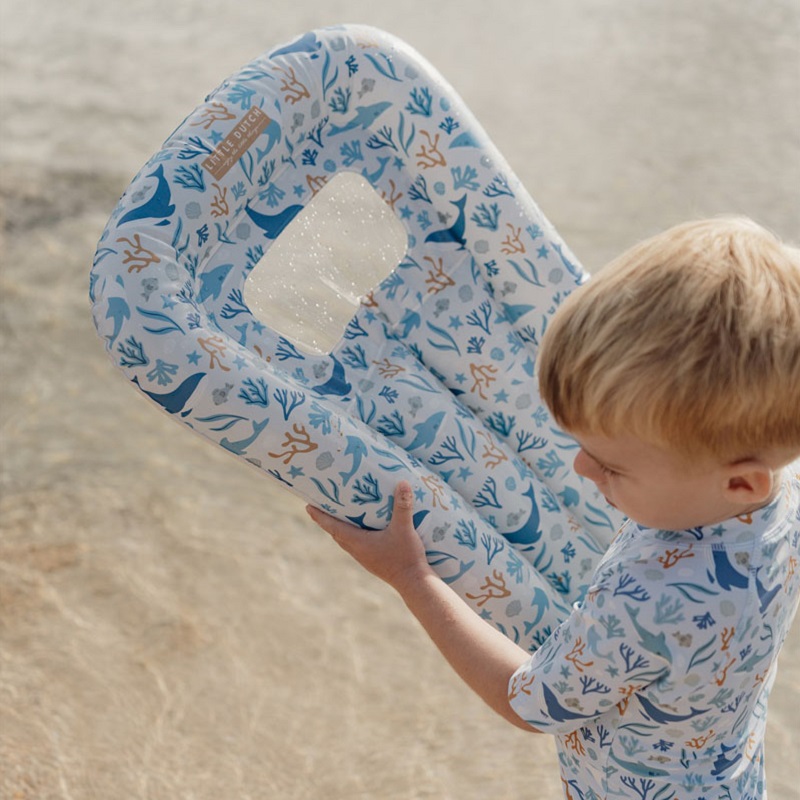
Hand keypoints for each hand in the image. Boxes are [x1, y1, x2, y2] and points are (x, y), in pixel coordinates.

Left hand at [306, 481, 433, 591]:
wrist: (414, 582)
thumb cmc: (406, 556)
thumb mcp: (405, 528)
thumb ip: (403, 506)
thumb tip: (403, 482)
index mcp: (358, 542)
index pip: (333, 527)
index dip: (320, 516)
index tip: (307, 507)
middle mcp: (357, 550)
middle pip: (336, 533)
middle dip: (327, 520)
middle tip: (322, 505)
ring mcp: (364, 557)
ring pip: (345, 540)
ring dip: (339, 528)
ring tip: (339, 514)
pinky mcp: (372, 561)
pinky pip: (355, 545)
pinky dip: (352, 534)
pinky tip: (361, 529)